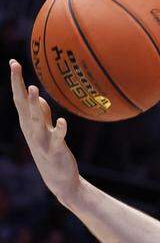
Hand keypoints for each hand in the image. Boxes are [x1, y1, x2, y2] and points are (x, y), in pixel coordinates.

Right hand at [9, 60, 80, 202]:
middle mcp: (31, 130)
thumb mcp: (44, 131)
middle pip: (22, 105)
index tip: (13, 62)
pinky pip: (57, 139)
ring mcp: (42, 141)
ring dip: (34, 105)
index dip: (16, 81)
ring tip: (33, 88)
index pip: (19, 98)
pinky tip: (62, 120)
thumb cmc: (51, 153)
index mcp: (28, 123)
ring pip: (36, 120)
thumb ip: (41, 114)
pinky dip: (60, 130)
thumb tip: (38, 98)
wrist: (59, 181)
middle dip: (18, 86)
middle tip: (15, 66)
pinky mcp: (56, 151)